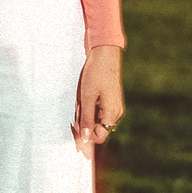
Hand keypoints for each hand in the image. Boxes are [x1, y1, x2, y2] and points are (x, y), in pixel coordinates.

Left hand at [73, 45, 124, 160]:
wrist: (105, 54)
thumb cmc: (96, 73)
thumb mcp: (87, 97)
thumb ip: (86, 119)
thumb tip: (85, 138)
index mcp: (112, 114)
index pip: (99, 137)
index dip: (86, 134)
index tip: (74, 125)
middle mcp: (116, 113)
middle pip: (98, 129)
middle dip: (85, 122)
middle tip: (77, 107)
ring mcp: (115, 107)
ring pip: (97, 120)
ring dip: (86, 114)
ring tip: (81, 99)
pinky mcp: (111, 101)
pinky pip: (99, 111)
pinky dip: (90, 107)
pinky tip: (85, 96)